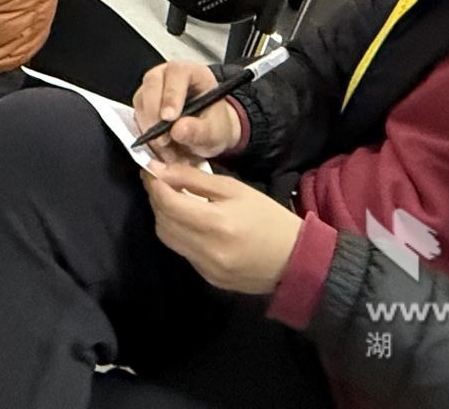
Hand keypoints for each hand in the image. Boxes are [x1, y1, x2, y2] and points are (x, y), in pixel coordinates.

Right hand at [133, 62, 245, 165]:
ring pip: (141, 101)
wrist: (207, 135)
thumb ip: (199, 130)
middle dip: (154, 113)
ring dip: (150, 128)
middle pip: (152, 83)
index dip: (171, 94)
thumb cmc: (214, 126)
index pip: (177, 73)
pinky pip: (137, 116)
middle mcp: (168, 75)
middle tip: (163, 140)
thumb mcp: (215, 131)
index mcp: (192, 72)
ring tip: (167, 148)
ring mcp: (152, 88)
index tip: (169, 118)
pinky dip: (147, 134)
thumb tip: (177, 130)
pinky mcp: (143, 103)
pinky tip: (161, 148)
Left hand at [143, 164, 303, 294]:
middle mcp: (207, 250)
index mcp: (216, 223)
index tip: (151, 170)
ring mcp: (207, 268)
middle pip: (162, 222)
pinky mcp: (209, 279)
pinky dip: (181, 235)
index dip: (154, 185)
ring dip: (165, 218)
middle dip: (157, 200)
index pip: (167, 203)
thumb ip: (194, 179)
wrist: (297, 260)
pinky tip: (193, 224)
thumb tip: (160, 170)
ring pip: (169, 239)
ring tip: (175, 201)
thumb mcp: (235, 189)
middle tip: (162, 183)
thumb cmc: (269, 217)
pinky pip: (184, 253)